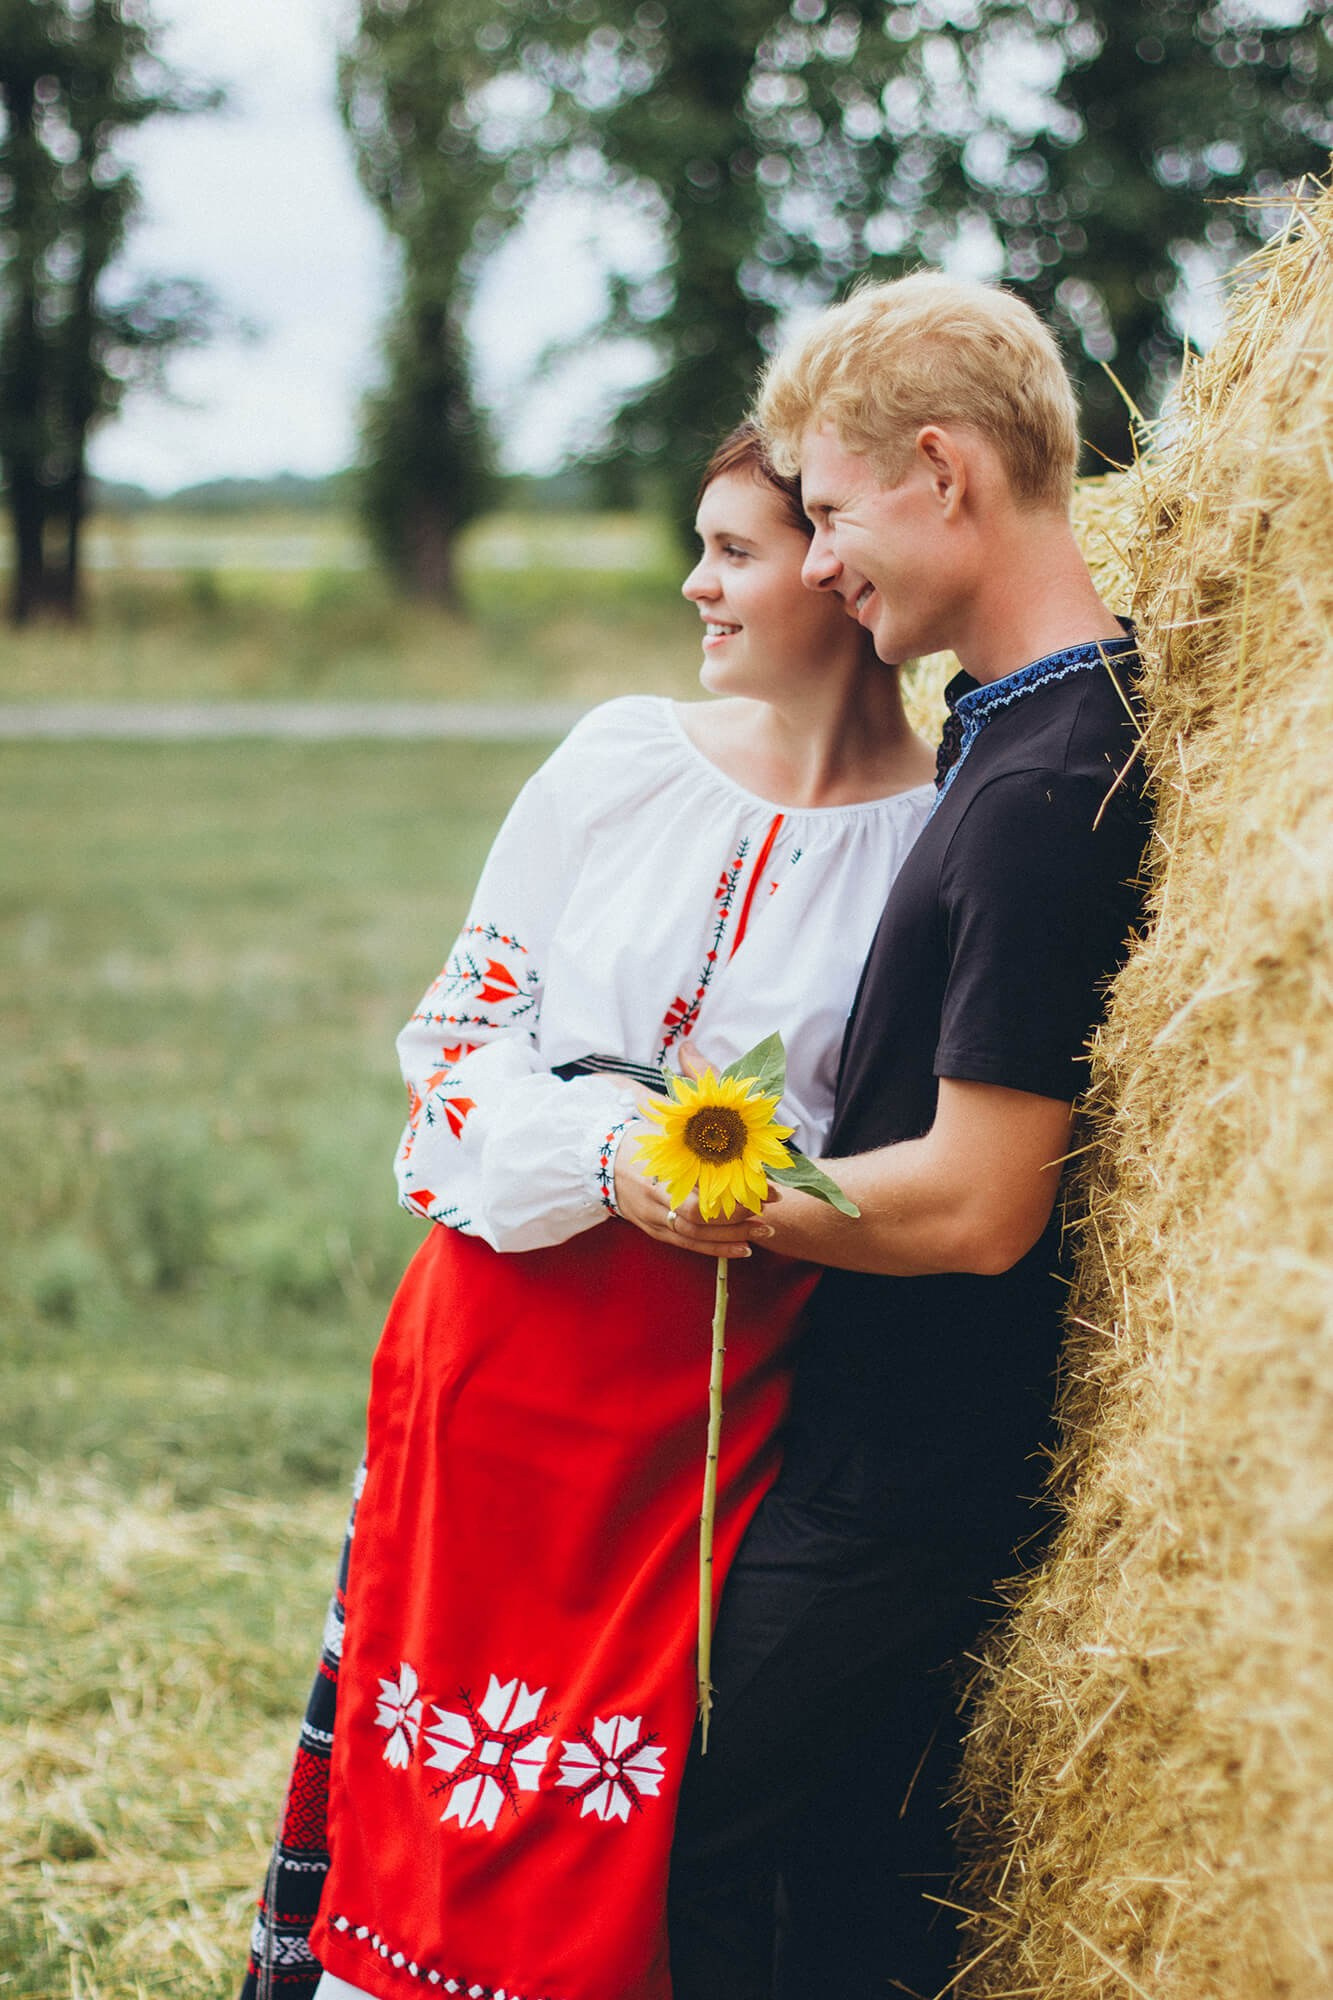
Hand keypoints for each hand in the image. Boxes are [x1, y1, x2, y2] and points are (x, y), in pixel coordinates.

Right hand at [612, 1139, 772, 1259]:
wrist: (598, 1162)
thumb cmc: (639, 1142)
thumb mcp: (664, 1133)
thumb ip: (695, 1133)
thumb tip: (734, 1125)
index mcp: (658, 1177)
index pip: (701, 1200)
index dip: (735, 1201)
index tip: (766, 1191)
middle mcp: (654, 1204)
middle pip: (700, 1223)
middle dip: (738, 1222)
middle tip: (768, 1217)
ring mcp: (653, 1221)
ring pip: (696, 1239)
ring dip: (732, 1238)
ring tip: (762, 1233)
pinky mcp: (655, 1231)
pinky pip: (688, 1245)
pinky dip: (716, 1249)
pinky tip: (742, 1248)